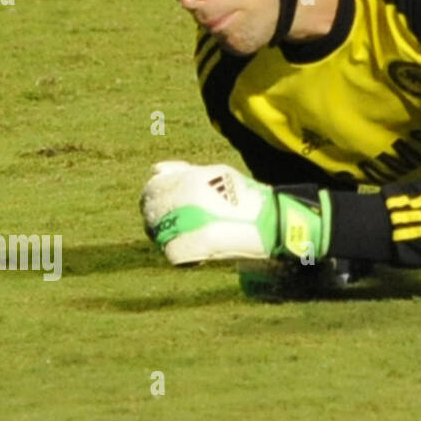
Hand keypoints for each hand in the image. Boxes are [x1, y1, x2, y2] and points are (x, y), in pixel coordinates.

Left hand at [140, 161, 330, 265]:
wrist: (269, 224)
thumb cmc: (242, 197)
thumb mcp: (216, 174)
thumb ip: (183, 171)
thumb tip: (155, 169)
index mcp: (190, 182)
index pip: (153, 187)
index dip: (151, 196)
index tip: (156, 202)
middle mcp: (185, 202)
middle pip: (151, 210)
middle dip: (155, 215)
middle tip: (168, 221)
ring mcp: (187, 227)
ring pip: (157, 232)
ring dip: (164, 233)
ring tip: (180, 233)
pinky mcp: (193, 249)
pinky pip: (171, 252)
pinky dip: (177, 250)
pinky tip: (190, 247)